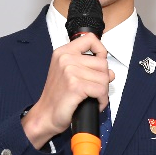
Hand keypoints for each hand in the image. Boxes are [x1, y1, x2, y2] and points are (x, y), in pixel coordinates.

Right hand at [21, 34, 114, 148]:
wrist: (45, 115)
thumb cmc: (57, 97)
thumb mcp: (68, 74)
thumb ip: (88, 68)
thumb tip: (110, 72)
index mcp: (63, 52)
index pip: (90, 39)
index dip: (101, 51)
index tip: (99, 63)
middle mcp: (66, 59)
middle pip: (102, 62)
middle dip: (103, 78)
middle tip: (94, 88)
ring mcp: (70, 71)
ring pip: (104, 78)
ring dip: (103, 91)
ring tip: (94, 97)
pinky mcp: (76, 86)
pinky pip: (101, 90)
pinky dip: (102, 100)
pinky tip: (96, 103)